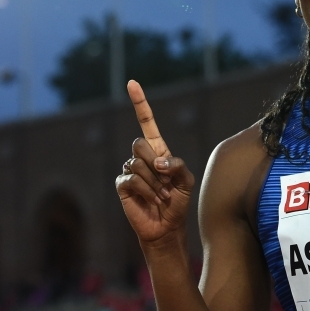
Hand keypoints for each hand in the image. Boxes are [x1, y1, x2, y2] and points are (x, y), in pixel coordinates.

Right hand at [115, 80, 194, 246]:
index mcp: (158, 150)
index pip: (147, 123)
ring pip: (138, 164)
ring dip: (155, 182)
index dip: (140, 103)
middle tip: (166, 183)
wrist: (167, 226)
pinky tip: (152, 200)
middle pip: (140, 143)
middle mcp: (142, 157)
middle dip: (156, 163)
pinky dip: (147, 191)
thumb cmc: (178, 201)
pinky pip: (132, 179)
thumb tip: (158, 162)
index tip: (132, 83)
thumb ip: (178, 165)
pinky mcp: (122, 185)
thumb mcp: (187, 180)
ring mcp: (130, 170)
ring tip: (161, 195)